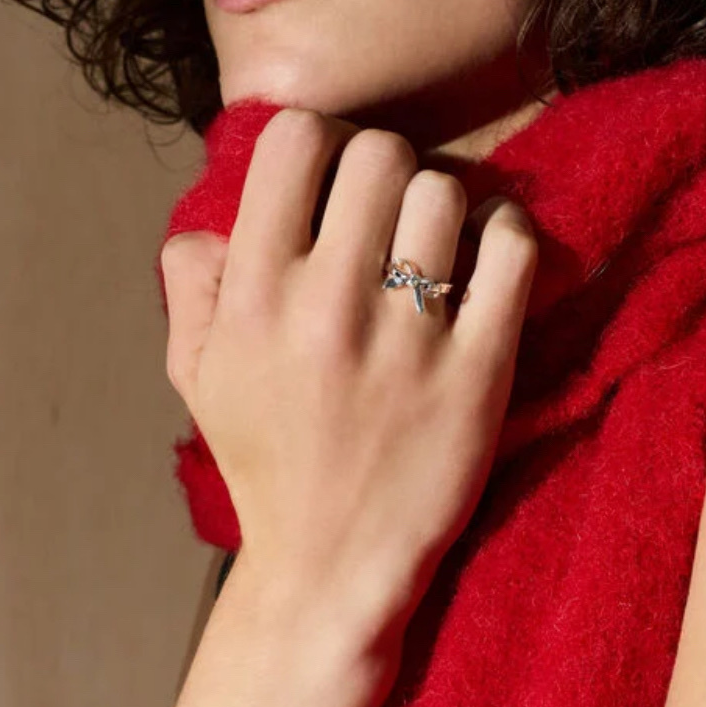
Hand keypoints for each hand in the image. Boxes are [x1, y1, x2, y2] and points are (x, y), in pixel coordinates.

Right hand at [159, 108, 537, 627]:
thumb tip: (211, 219)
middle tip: (389, 211)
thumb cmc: (266, 462)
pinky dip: (507, 234)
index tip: (332, 175)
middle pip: (381, 153)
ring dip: (446, 205)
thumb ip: (193, 284)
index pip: (296, 140)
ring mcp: (409, 335)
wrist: (332, 566)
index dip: (320, 142)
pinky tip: (490, 257)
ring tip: (439, 243)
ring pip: (447, 193)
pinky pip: (512, 250)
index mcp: (254, 294)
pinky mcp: (479, 368)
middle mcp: (328, 303)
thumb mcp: (197, 376)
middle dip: (386, 169)